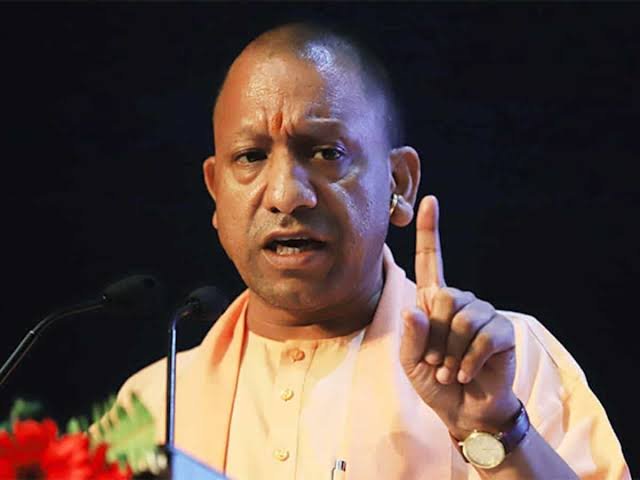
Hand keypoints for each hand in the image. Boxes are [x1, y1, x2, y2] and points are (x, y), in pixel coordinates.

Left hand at [399, 195, 519, 440]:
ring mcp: (483, 314)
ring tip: (448, 371)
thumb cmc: (433, 381)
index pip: (431, 261)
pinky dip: (467, 361)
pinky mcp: (502, 331)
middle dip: (434, 337)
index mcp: (433, 302)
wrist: (463, 410)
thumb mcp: (410, 361)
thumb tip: (415, 306)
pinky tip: (464, 374)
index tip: (430, 200)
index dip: (430, 231)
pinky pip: (481, 337)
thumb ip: (410, 336)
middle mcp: (460, 302)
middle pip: (442, 298)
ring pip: (461, 319)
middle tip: (435, 362)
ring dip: (449, 353)